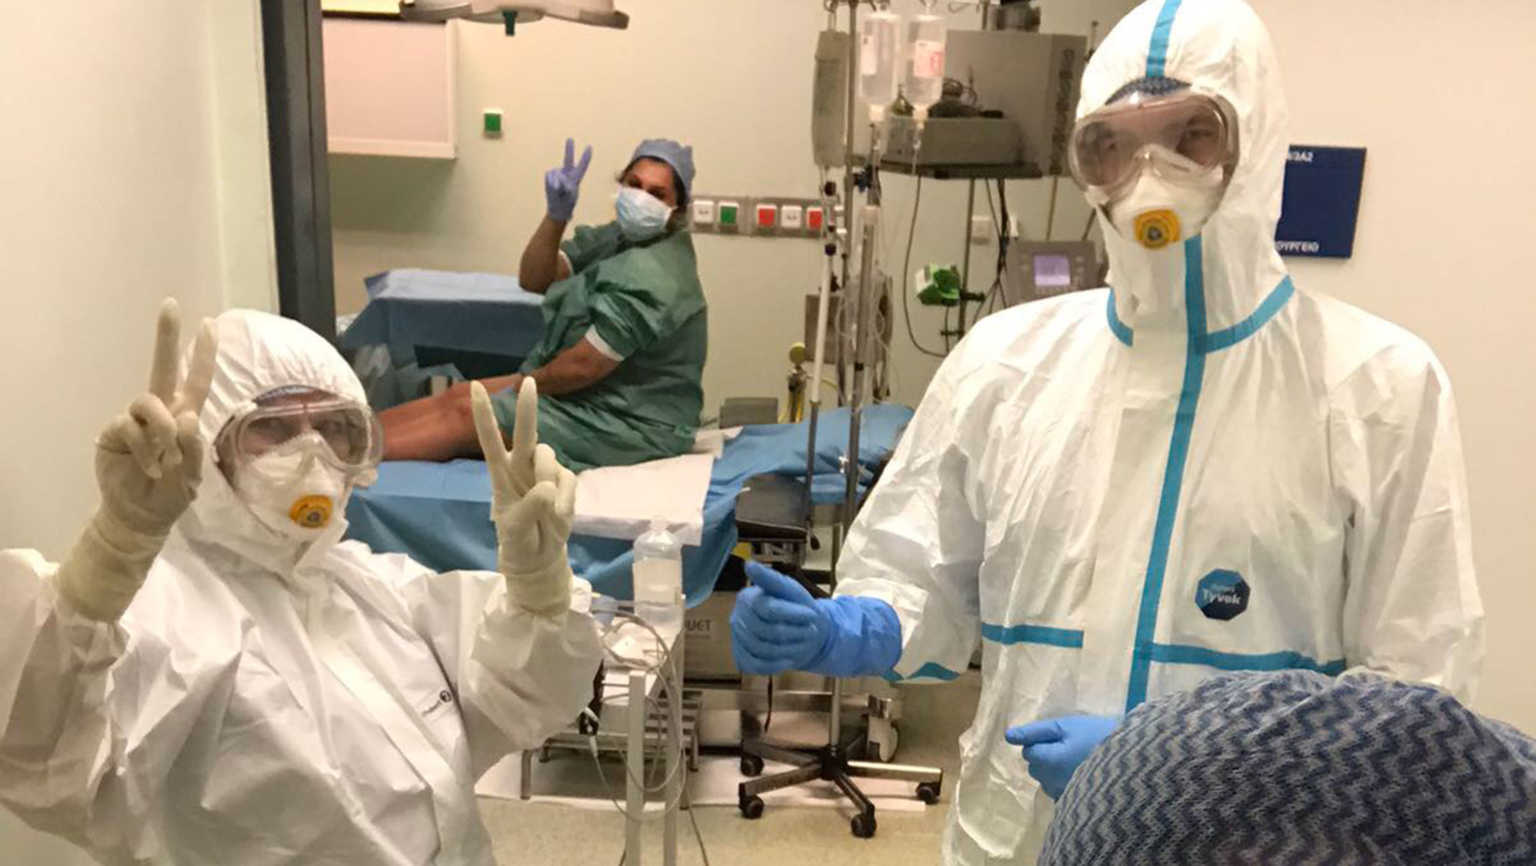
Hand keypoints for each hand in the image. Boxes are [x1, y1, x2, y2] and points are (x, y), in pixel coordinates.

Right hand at [55, 299, 217, 620]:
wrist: (141, 515)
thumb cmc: (171, 493)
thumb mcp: (192, 476)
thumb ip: (192, 448)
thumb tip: (186, 415)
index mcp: (185, 415)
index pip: (196, 380)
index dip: (203, 354)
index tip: (210, 323)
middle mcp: (160, 411)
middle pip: (163, 367)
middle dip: (167, 336)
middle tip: (170, 306)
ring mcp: (135, 420)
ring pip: (149, 402)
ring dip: (161, 432)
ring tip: (164, 461)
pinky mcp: (114, 432)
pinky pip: (129, 427)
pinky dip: (143, 448)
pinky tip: (149, 467)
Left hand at [471, 377, 576, 615]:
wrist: (540, 558)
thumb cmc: (518, 541)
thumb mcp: (516, 529)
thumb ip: (529, 507)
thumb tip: (546, 486)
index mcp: (501, 474)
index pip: (490, 441)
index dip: (484, 415)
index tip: (475, 388)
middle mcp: (522, 467)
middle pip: (527, 434)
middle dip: (527, 408)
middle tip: (528, 382)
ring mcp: (545, 473)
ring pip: (551, 459)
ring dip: (549, 482)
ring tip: (547, 513)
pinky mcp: (565, 483)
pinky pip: (569, 481)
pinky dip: (566, 500)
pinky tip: (559, 516)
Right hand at [544, 138, 591, 222]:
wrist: (557, 208)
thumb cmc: (567, 203)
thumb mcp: (570, 196)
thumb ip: (565, 186)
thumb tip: (558, 178)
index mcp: (576, 178)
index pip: (582, 166)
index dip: (586, 157)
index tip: (590, 147)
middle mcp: (567, 173)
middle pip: (568, 159)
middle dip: (569, 149)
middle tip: (570, 138)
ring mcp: (558, 174)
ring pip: (556, 173)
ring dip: (557, 182)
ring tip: (558, 192)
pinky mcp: (550, 176)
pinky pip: (550, 176)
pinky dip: (551, 182)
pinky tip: (553, 189)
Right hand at [730, 561, 832, 674]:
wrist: (801, 630)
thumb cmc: (796, 607)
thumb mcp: (790, 590)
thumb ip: (771, 579)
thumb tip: (749, 564)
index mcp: (747, 598)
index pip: (768, 608)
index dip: (793, 614)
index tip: (813, 615)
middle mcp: (737, 618)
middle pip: (765, 631)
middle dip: (793, 632)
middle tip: (813, 631)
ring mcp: (738, 639)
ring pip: (762, 649)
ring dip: (789, 648)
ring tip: (805, 643)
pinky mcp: (742, 658)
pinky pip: (756, 666)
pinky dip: (775, 665)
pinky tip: (789, 659)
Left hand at [1004, 715, 1118, 799]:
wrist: (1134, 759)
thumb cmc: (1098, 736)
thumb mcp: (1065, 726)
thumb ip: (1035, 732)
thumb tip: (1008, 737)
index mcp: (1046, 762)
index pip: (1029, 752)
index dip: (1044, 741)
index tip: (1064, 737)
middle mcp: (1050, 783)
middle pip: (1037, 768)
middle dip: (1047, 757)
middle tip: (1074, 746)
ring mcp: (1064, 796)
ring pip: (1049, 780)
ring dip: (1057, 770)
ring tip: (1082, 760)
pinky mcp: (1078, 804)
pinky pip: (1063, 791)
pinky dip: (1069, 783)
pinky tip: (1086, 774)